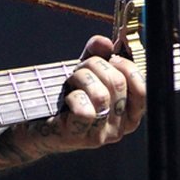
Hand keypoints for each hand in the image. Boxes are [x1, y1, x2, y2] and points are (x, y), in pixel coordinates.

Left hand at [34, 35, 145, 152]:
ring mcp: (100, 136)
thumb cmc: (66, 98)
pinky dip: (73, 96)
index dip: (126, 66)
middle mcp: (119, 128)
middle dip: (95, 65)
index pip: (142, 88)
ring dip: (81, 78)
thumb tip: (105, 42)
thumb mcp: (86, 72)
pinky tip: (67, 98)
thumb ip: (97, 55)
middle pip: (117, 85)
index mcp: (129, 114)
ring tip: (71, 81)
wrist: (37, 125)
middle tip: (80, 68)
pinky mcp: (78, 137)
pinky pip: (84, 110)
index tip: (111, 59)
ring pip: (100, 96)